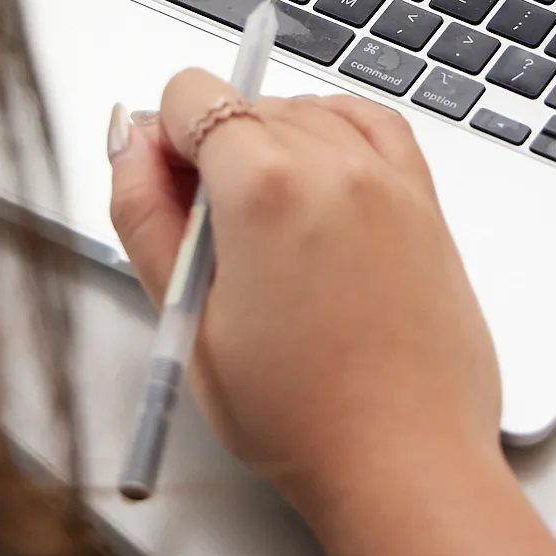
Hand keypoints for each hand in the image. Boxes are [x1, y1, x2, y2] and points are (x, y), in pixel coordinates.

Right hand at [107, 72, 502, 528]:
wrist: (405, 461)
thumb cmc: (299, 414)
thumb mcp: (187, 318)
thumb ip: (145, 215)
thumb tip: (130, 143)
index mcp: (265, 186)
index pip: (193, 94)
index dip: (166, 140)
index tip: (170, 193)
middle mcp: (334, 162)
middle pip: (246, 103)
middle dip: (216, 152)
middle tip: (216, 240)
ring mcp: (388, 176)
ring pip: (307, 111)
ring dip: (277, 146)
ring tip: (270, 232)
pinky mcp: (425, 199)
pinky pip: (373, 125)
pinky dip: (338, 137)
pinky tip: (319, 190)